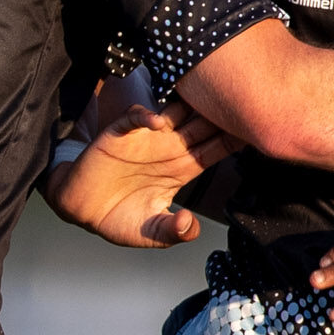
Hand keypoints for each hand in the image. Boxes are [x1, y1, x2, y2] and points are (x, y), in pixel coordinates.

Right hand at [42, 100, 237, 247]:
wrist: (80, 209)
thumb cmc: (118, 218)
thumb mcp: (150, 232)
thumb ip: (173, 232)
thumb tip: (189, 226)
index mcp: (182, 169)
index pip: (215, 149)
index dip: (233, 139)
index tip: (254, 131)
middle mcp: (169, 149)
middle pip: (202, 125)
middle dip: (218, 115)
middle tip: (237, 103)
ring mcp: (146, 139)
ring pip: (174, 113)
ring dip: (187, 106)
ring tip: (202, 101)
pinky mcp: (120, 134)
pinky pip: (135, 117)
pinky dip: (146, 115)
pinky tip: (156, 122)